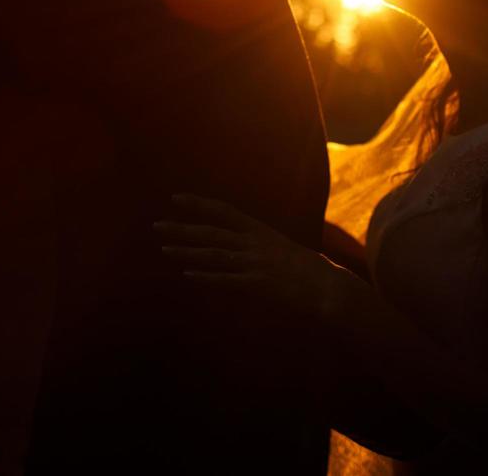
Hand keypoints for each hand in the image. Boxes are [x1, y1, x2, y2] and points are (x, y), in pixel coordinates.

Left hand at [154, 193, 349, 320]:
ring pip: (214, 255)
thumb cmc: (311, 271)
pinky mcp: (257, 284)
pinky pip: (226, 279)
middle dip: (183, 229)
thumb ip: (263, 246)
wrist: (330, 288)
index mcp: (262, 232)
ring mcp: (255, 263)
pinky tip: (188, 274)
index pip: (224, 212)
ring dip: (187, 252)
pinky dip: (206, 276)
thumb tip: (245, 246)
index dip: (199, 205)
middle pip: (212, 233)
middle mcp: (256, 243)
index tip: (176, 199)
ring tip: (165, 248)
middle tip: (157, 225)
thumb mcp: (285, 250)